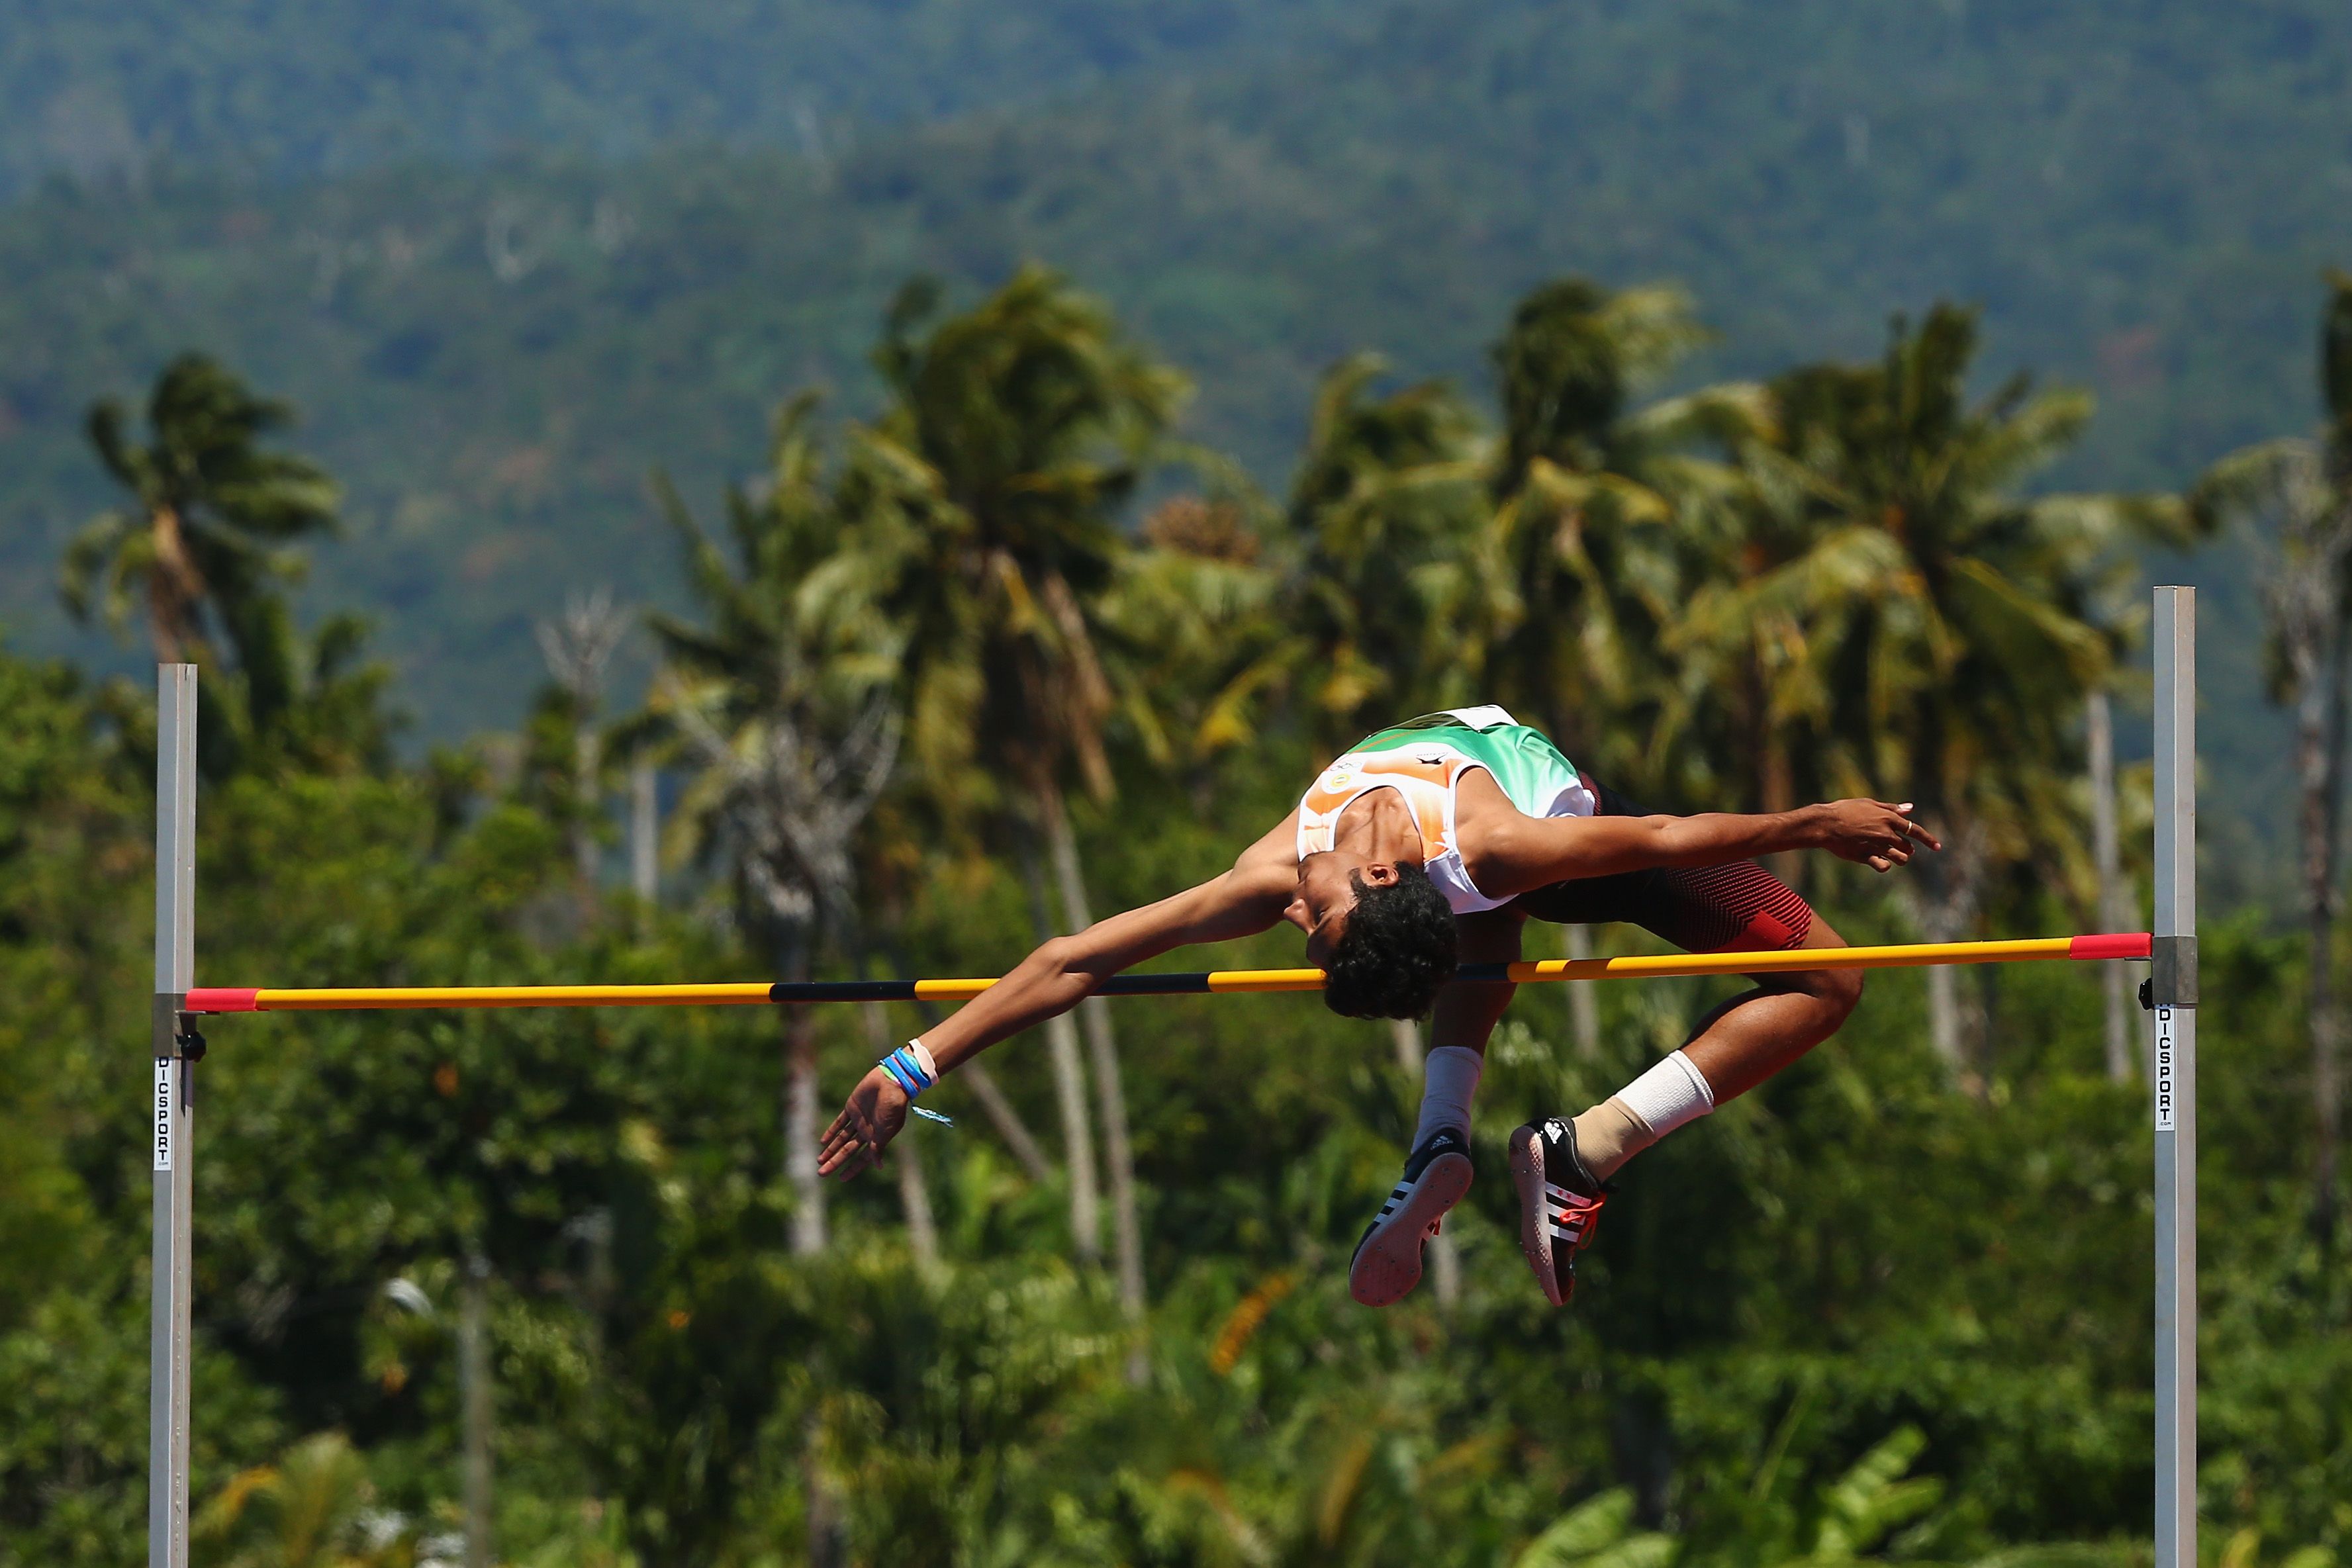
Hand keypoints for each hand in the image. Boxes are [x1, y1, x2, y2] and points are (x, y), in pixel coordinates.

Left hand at [818, 1066, 908, 1179]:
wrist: (891, 1081)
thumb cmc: (893, 1107)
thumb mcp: (886, 1130)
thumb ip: (878, 1147)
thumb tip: (878, 1166)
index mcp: (877, 1139)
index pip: (862, 1158)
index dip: (852, 1169)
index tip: (841, 1179)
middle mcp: (867, 1131)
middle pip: (847, 1150)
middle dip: (835, 1162)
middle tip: (821, 1173)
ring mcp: (858, 1120)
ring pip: (841, 1138)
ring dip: (831, 1149)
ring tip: (819, 1160)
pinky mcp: (852, 1107)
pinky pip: (839, 1122)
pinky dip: (831, 1132)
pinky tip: (822, 1141)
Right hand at [1810, 799, 1941, 871]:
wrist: (1825, 824)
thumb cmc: (1845, 810)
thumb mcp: (1869, 804)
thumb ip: (1891, 807)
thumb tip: (1910, 808)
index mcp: (1888, 818)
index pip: (1915, 830)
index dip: (1928, 839)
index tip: (1938, 847)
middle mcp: (1885, 833)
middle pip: (1908, 846)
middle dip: (1908, 849)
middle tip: (1902, 848)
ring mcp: (1876, 846)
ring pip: (1900, 858)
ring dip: (1900, 858)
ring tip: (1894, 856)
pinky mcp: (1865, 857)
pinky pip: (1884, 866)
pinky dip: (1886, 865)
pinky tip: (1883, 862)